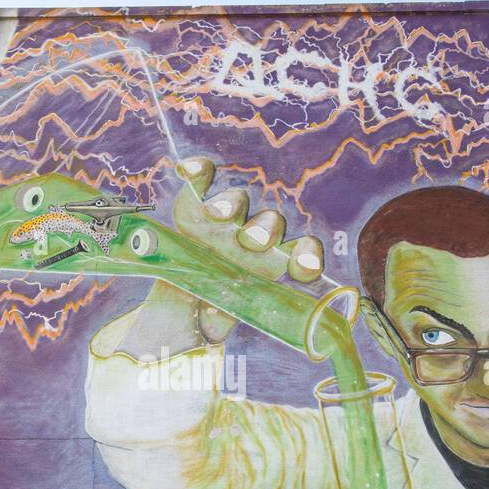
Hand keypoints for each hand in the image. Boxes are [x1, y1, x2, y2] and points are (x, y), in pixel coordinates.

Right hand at [170, 156, 325, 341]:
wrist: (181, 292)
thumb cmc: (213, 304)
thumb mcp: (222, 317)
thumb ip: (223, 316)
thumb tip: (212, 317)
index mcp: (275, 263)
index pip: (302, 252)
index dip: (306, 257)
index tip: (304, 269)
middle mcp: (256, 234)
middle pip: (269, 224)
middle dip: (263, 230)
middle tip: (251, 241)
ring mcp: (228, 216)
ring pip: (238, 202)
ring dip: (229, 205)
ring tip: (218, 215)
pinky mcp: (197, 201)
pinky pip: (203, 176)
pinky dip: (199, 170)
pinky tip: (190, 171)